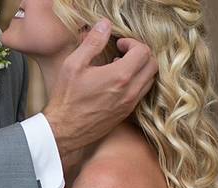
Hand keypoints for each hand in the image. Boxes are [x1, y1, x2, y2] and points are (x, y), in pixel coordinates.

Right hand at [42, 19, 157, 161]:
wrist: (65, 130)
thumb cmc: (67, 99)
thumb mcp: (74, 65)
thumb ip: (93, 43)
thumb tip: (105, 26)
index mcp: (119, 77)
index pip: (143, 52)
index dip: (132, 42)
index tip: (119, 44)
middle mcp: (130, 92)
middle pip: (152, 65)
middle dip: (141, 54)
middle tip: (124, 52)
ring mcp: (130, 104)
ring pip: (150, 80)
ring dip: (141, 69)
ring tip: (121, 66)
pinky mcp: (126, 114)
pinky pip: (142, 94)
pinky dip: (137, 83)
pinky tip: (118, 82)